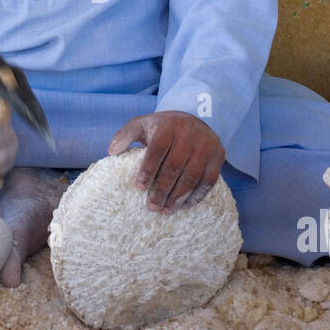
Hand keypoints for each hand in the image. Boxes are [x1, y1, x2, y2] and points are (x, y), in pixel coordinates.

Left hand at [108, 111, 224, 212]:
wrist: (194, 120)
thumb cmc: (162, 128)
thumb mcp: (142, 124)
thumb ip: (125, 135)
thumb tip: (111, 151)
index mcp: (169, 125)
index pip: (157, 150)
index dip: (148, 170)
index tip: (138, 188)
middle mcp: (190, 133)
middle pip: (175, 166)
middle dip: (162, 190)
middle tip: (152, 207)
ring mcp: (207, 145)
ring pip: (192, 176)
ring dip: (178, 197)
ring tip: (166, 210)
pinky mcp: (218, 156)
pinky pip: (208, 181)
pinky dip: (196, 196)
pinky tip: (183, 206)